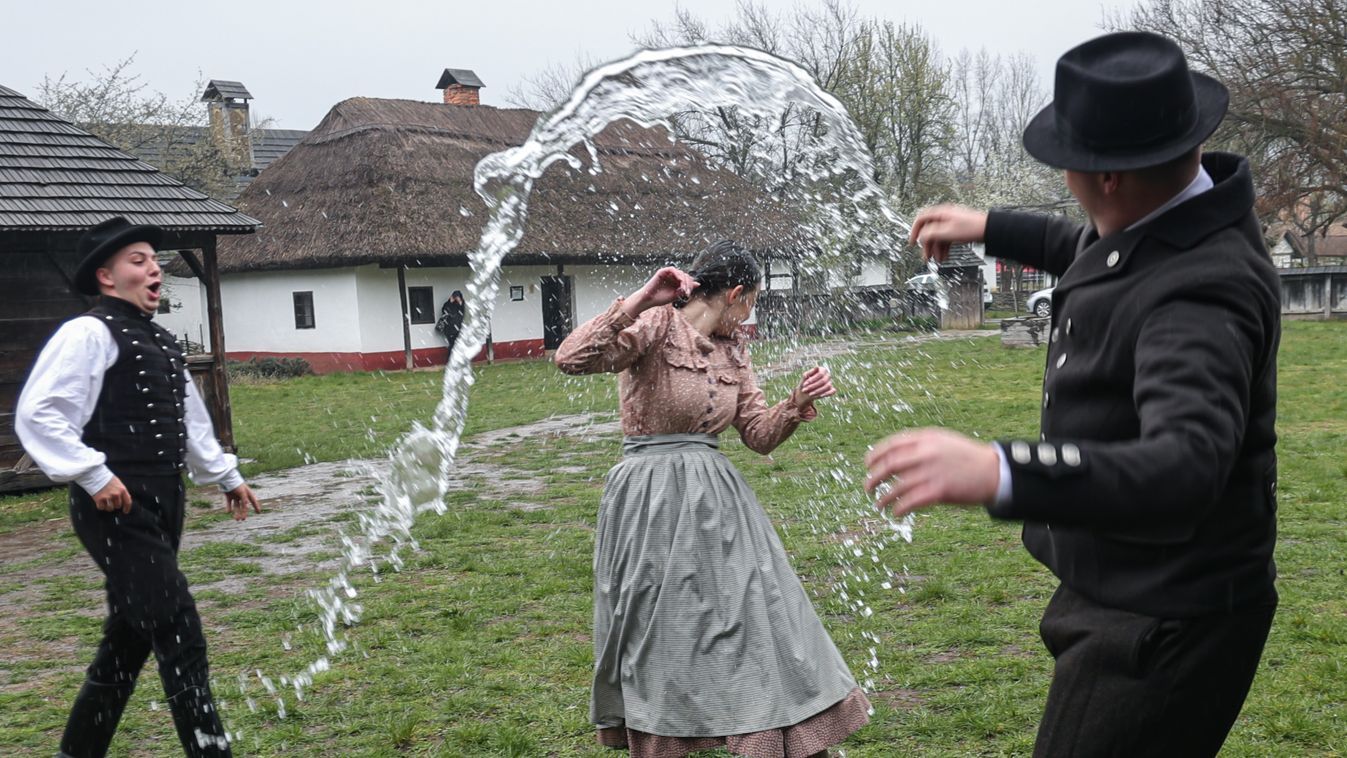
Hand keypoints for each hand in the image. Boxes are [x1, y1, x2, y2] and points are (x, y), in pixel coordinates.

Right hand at [93, 477, 132, 513]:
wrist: (95, 474)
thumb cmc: (106, 478)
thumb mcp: (117, 483)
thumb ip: (121, 491)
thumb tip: (125, 499)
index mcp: (122, 489)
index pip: (128, 502)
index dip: (127, 508)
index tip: (125, 511)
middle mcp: (116, 494)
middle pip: (118, 506)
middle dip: (115, 505)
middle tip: (111, 501)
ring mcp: (108, 497)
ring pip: (110, 508)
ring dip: (107, 507)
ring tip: (105, 502)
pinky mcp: (99, 499)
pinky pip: (101, 508)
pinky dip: (100, 506)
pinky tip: (99, 502)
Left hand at [225, 484, 261, 520]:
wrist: (227, 479)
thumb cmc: (236, 485)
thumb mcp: (242, 492)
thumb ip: (245, 500)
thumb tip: (246, 507)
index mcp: (247, 493)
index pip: (253, 501)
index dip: (256, 506)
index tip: (258, 512)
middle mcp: (242, 495)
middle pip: (244, 506)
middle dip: (244, 513)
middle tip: (243, 519)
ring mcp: (235, 495)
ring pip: (237, 506)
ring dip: (237, 512)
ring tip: (236, 519)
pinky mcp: (229, 495)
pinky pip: (229, 503)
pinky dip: (229, 507)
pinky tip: (228, 512)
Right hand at [624, 267, 698, 315]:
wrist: (648, 300)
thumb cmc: (660, 298)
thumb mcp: (676, 295)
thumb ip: (685, 289)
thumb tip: (698, 284)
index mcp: (676, 282)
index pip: (687, 280)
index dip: (690, 285)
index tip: (688, 293)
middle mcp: (672, 277)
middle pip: (685, 275)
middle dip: (688, 283)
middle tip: (687, 291)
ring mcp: (667, 274)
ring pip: (680, 272)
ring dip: (684, 279)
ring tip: (683, 288)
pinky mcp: (662, 272)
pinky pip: (672, 269)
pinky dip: (677, 274)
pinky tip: (679, 280)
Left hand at [792, 366, 835, 409]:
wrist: (805, 393)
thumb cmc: (805, 383)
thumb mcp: (804, 377)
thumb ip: (809, 373)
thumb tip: (817, 367)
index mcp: (822, 370)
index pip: (820, 374)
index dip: (812, 379)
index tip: (804, 384)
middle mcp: (827, 375)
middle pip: (823, 380)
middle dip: (813, 386)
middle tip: (805, 390)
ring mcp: (830, 382)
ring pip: (827, 386)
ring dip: (817, 391)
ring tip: (810, 394)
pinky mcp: (832, 390)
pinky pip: (832, 391)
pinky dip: (827, 393)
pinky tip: (820, 396)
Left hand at [864, 428, 999, 517]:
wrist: (993, 471)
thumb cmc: (967, 457)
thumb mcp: (943, 441)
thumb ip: (920, 445)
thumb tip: (894, 455)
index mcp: (926, 439)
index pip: (891, 444)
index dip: (875, 455)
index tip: (867, 464)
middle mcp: (926, 454)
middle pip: (889, 465)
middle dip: (874, 477)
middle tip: (867, 487)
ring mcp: (931, 472)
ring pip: (897, 487)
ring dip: (884, 497)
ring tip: (878, 504)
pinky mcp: (939, 491)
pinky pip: (911, 501)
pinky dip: (900, 508)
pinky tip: (896, 513)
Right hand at [908, 205, 988, 262]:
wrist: (989, 230)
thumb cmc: (971, 228)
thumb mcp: (947, 232)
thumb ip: (931, 233)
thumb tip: (921, 236)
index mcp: (940, 213)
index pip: (921, 219)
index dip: (914, 231)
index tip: (912, 242)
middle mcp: (944, 216)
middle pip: (929, 231)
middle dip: (927, 245)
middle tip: (926, 257)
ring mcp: (951, 223)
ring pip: (938, 236)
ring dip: (936, 249)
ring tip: (937, 260)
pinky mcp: (957, 229)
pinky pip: (946, 238)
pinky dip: (944, 248)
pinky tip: (945, 256)